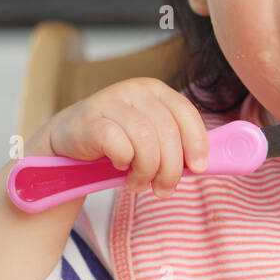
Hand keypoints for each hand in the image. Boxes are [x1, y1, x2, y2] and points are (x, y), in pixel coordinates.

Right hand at [31, 78, 209, 199]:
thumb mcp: (152, 139)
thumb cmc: (118, 142)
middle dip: (171, 168)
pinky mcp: (89, 119)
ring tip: (139, 183)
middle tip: (164, 189)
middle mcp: (135, 91)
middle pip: (167, 132)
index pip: (186, 113)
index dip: (196, 142)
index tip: (198, 168)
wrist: (68, 139)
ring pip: (145, 141)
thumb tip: (210, 163)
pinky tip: (119, 167)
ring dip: (147, 171)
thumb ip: (178, 146)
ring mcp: (110, 101)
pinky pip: (118, 145)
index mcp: (156, 91)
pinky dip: (124, 162)